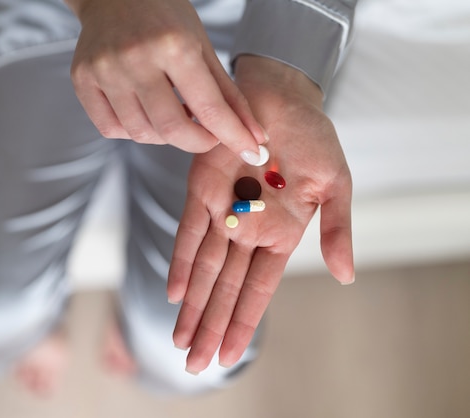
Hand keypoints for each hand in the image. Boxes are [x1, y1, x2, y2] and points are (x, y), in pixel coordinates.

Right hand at [65, 0, 266, 161]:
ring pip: (141, 134)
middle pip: (171, 130)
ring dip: (165, 135)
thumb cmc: (164, 17)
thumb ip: (229, 95)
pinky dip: (134, 129)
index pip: (208, 107)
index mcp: (172, 44)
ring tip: (173, 111)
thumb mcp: (203, 47)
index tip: (251, 152)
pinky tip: (143, 109)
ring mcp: (104, 70)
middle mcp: (134, 58)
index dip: (233, 136)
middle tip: (208, 135)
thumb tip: (255, 137)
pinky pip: (112, 129)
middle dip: (198, 142)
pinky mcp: (82, 80)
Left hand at [167, 56, 353, 373]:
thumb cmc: (312, 136)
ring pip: (202, 269)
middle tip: (193, 365)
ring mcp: (223, 211)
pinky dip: (178, 261)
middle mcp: (248, 230)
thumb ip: (337, 231)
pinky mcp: (200, 190)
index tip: (228, 357)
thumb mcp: (335, 185)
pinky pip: (186, 232)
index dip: (242, 323)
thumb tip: (346, 277)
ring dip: (191, 305)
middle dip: (209, 326)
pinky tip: (171, 292)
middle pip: (224, 288)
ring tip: (178, 341)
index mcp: (282, 235)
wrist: (279, 94)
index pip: (258, 290)